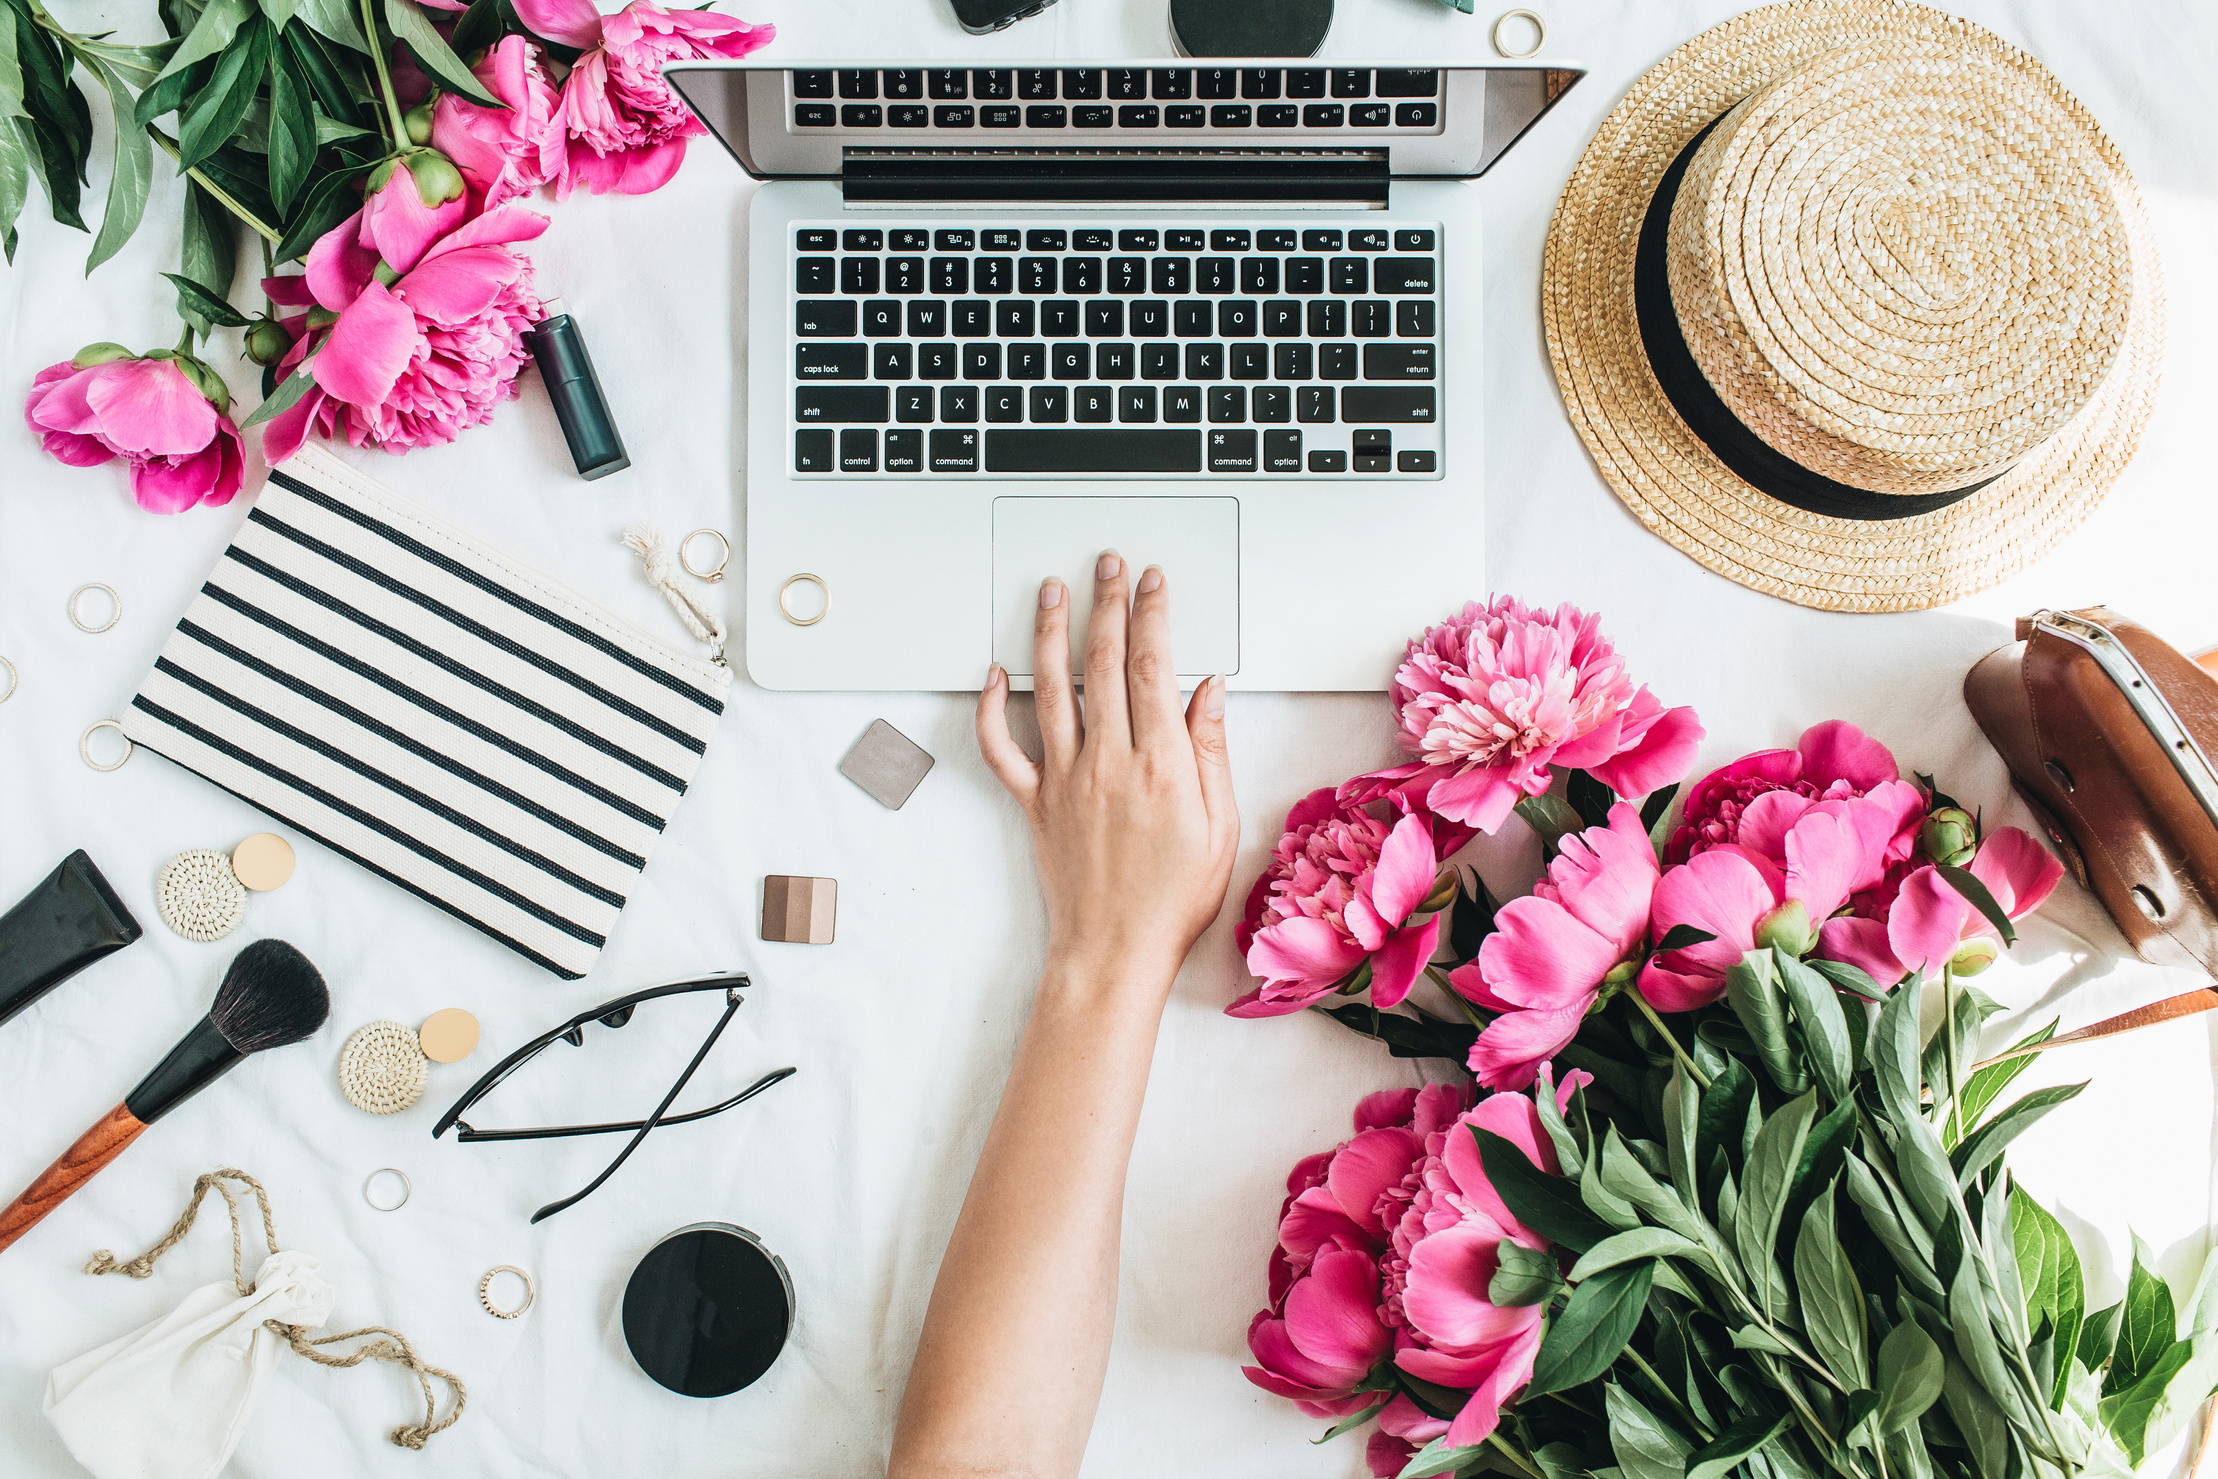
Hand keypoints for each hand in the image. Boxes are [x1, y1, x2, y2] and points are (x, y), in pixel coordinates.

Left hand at [976, 551, 1238, 989]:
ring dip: (1050, 630)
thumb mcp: (1220, 826)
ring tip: (1052, 591)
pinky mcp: (1034, 801)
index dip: (1153, 614)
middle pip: (1104, 660)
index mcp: (1160, 764)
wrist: (1115, 951)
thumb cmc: (1173, 899)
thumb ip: (1210, 751)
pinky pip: (1002, 746)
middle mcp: (1108, 761)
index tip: (1153, 582)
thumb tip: (1209, 692)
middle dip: (1107, 602)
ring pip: (1051, 686)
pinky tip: (995, 674)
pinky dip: (992, 706)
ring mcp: (1065, 778)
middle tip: (1108, 565)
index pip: (1155, 666)